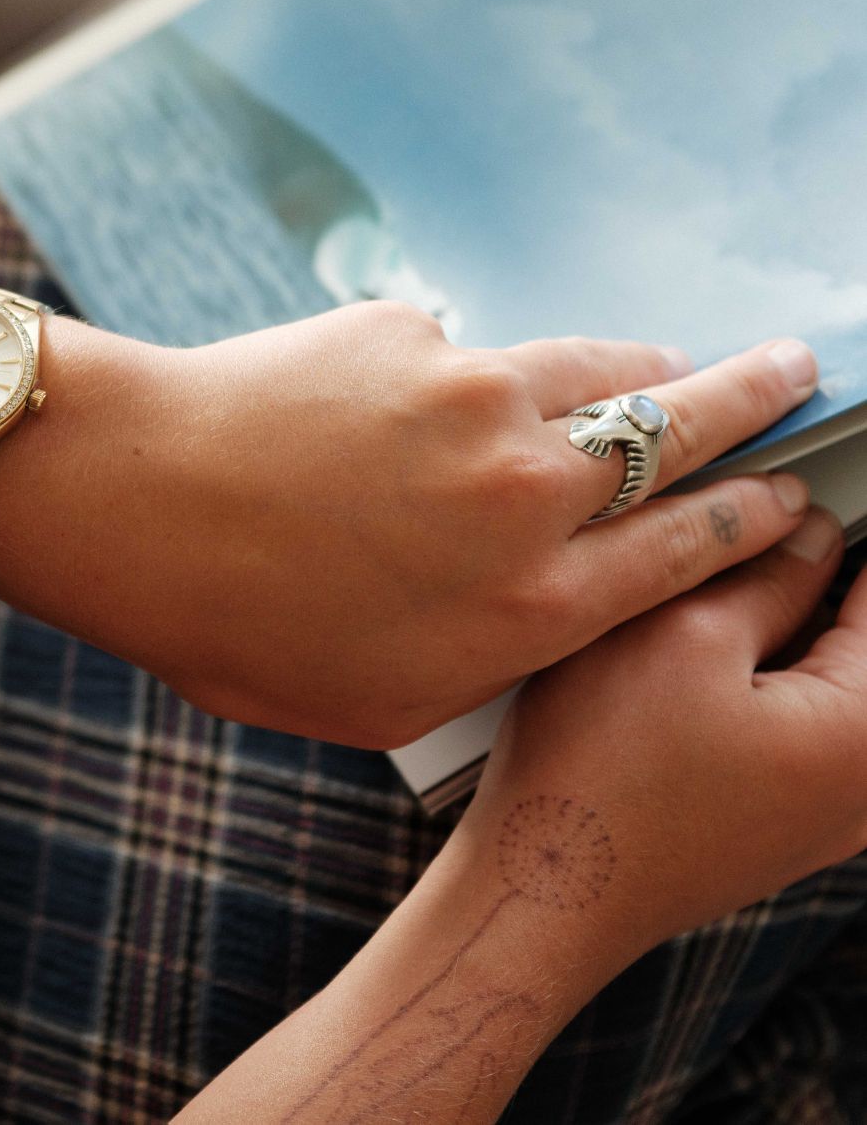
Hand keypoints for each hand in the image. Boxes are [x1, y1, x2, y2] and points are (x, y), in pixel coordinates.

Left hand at [0, 300, 819, 747]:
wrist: (128, 503)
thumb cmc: (237, 625)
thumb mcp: (383, 696)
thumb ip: (491, 648)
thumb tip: (544, 599)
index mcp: (533, 604)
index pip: (692, 544)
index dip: (755, 511)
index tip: (787, 489)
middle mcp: (529, 491)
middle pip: (684, 429)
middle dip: (758, 398)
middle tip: (799, 370)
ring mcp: (474, 395)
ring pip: (600, 364)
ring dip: (652, 362)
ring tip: (677, 360)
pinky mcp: (410, 333)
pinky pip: (472, 351)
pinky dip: (481, 373)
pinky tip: (432, 399)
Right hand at [458, 504, 866, 951]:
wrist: (545, 883)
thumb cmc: (600, 773)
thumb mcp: (678, 632)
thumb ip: (761, 570)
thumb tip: (805, 528)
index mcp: (865, 731)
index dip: (836, 525)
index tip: (795, 495)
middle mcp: (862, 784)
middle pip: (851, 637)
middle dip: (798, 579)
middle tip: (724, 544)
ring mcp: (821, 813)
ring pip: (814, 677)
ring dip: (765, 627)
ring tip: (685, 600)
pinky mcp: (773, 823)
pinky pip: (785, 723)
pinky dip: (744, 677)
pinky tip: (675, 663)